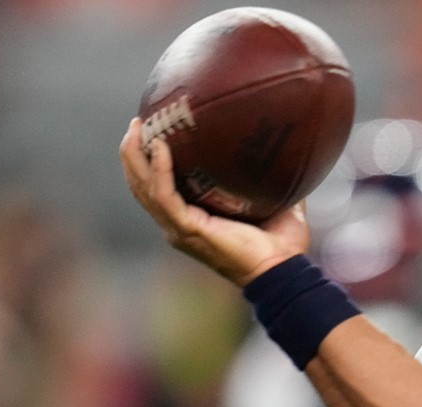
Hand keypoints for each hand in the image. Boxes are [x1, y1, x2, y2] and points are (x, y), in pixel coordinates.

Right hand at [119, 118, 309, 286]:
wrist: (283, 269)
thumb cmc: (282, 245)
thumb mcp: (276, 203)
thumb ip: (275, 180)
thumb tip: (288, 152)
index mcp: (192, 220)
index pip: (159, 189)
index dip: (149, 162)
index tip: (152, 130)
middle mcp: (178, 225)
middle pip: (142, 186)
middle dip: (133, 153)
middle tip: (136, 123)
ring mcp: (179, 228)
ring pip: (144, 188)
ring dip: (136, 156)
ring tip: (137, 127)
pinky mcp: (187, 229)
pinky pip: (164, 195)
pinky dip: (159, 169)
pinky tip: (160, 145)